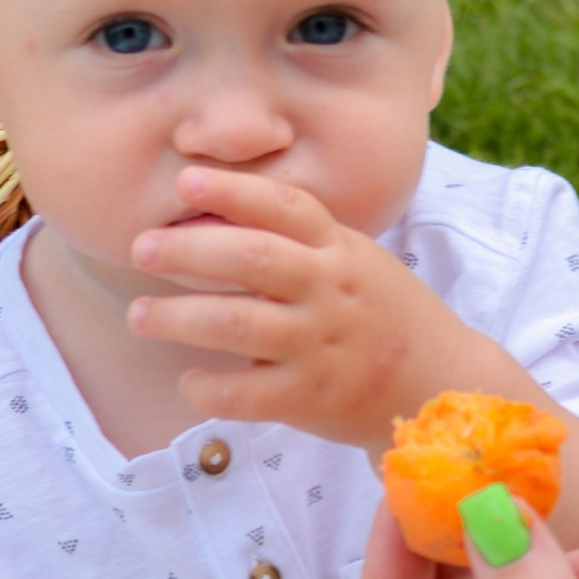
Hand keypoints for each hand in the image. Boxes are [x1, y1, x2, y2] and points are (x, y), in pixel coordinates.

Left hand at [127, 165, 465, 447]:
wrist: (440, 385)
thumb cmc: (384, 317)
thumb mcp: (357, 262)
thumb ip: (303, 242)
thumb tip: (218, 215)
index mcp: (340, 250)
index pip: (286, 206)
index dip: (233, 189)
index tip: (185, 180)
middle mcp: (330, 291)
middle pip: (252, 257)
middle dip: (188, 249)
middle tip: (141, 248)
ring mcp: (321, 345)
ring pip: (239, 323)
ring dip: (179, 316)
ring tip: (139, 314)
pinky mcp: (313, 398)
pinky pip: (248, 394)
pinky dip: (209, 388)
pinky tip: (188, 382)